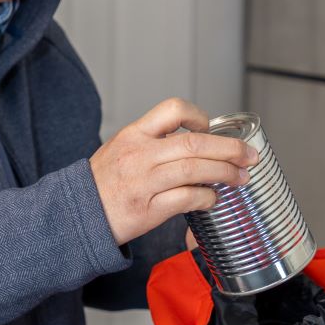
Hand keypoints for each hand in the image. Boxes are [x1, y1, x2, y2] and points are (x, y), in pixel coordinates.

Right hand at [90, 98, 257, 245]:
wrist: (75, 215)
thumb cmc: (103, 184)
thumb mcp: (121, 149)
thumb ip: (154, 142)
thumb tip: (196, 142)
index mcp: (134, 135)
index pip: (172, 110)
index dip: (199, 116)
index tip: (211, 127)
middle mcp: (140, 155)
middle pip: (194, 143)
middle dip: (229, 148)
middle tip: (249, 155)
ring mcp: (144, 183)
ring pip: (194, 170)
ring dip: (225, 173)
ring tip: (241, 177)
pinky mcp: (147, 210)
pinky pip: (186, 199)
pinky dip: (206, 198)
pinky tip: (214, 199)